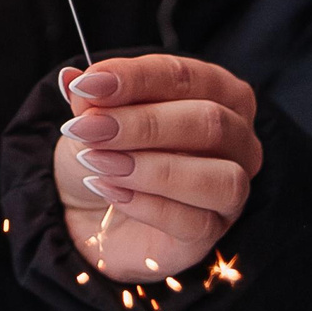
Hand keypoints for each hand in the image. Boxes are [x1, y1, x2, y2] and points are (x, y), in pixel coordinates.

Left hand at [55, 53, 262, 281]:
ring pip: (218, 177)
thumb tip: (73, 78)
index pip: (187, 77)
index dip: (136, 78)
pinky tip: (109, 191)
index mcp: (219, 92)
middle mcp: (239, 138)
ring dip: (150, 167)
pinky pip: (195, 222)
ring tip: (97, 162)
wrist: (93, 211)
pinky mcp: (212, 233)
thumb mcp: (93, 117)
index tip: (87, 85)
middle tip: (86, 129)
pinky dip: (146, 204)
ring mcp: (231, 190)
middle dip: (142, 124)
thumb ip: (91, 98)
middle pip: (209, 122)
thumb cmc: (109, 150)